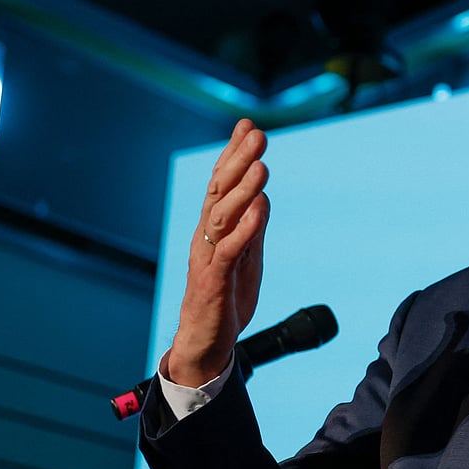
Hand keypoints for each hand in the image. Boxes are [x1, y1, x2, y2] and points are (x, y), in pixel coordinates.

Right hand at [167, 119, 270, 386]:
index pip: (222, 184)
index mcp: (213, 229)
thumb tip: (262, 194)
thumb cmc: (225, 299)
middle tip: (256, 133)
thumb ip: (251, 226)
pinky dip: (244, 229)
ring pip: (222, 215)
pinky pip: (228, 250)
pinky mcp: (213, 281)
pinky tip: (260, 210)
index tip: (248, 125)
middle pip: (219, 191)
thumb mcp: (245, 256)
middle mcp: (206, 237)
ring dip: (242, 189)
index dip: (233, 154)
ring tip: (261, 165)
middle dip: (238, 160)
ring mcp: (207, 257)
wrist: (207, 343)